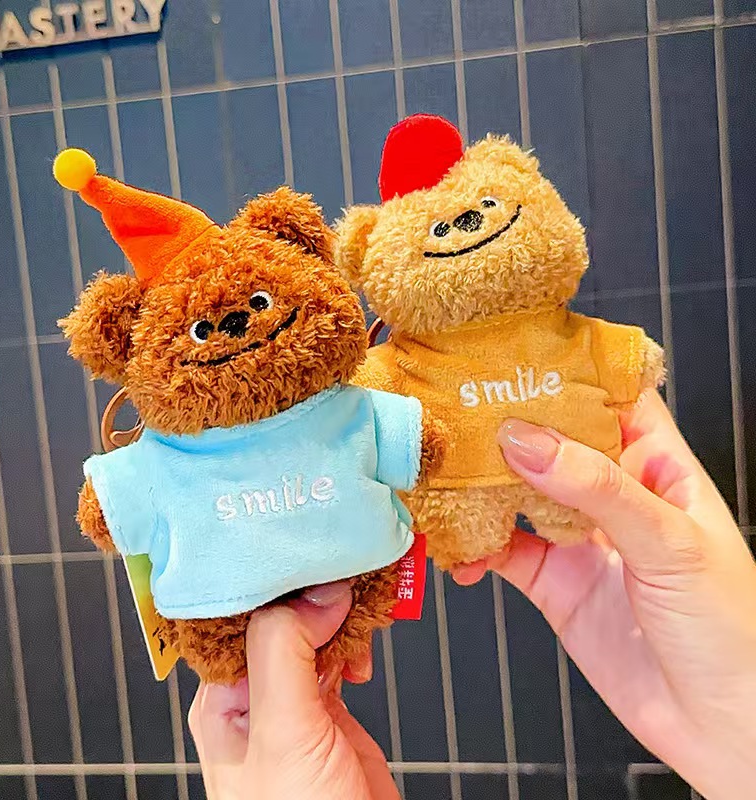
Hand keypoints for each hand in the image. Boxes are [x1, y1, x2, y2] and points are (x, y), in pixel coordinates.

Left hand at [189, 581, 398, 799]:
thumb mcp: (282, 731)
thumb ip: (285, 653)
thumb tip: (313, 593)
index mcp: (222, 694)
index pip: (237, 614)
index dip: (270, 580)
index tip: (303, 553)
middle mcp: (254, 692)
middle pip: (278, 618)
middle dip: (310, 591)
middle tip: (341, 566)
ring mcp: (293, 699)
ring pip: (311, 632)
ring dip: (336, 612)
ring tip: (358, 600)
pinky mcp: (329, 707)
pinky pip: (338, 655)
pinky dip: (354, 640)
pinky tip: (364, 644)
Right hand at [453, 390, 755, 799]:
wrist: (721, 727)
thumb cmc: (732, 628)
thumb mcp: (669, 542)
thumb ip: (595, 488)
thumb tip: (524, 439)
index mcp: (657, 465)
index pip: (611, 395)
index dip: (568, 369)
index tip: (516, 350)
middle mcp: (612, 493)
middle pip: (550, 439)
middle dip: (506, 423)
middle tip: (456, 405)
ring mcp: (578, 536)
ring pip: (516, 492)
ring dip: (479, 484)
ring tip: (443, 471)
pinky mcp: (552, 580)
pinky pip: (501, 550)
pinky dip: (473, 547)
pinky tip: (460, 550)